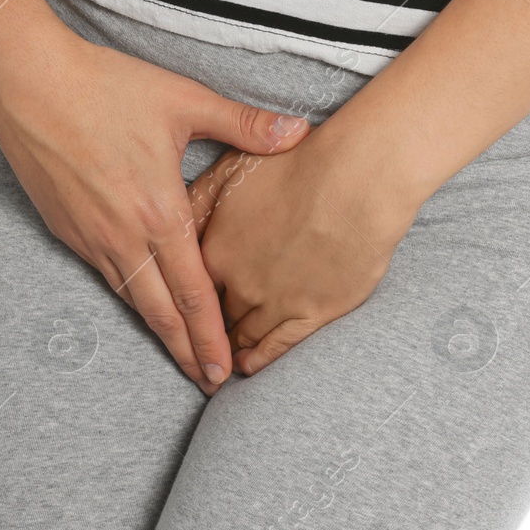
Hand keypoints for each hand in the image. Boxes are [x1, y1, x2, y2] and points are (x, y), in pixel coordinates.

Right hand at [0, 29, 308, 393]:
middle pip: (161, 311)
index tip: (227, 368)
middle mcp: (123, 235)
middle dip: (188, 351)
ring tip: (179, 356)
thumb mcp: (183, 100)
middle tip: (209, 383)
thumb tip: (299, 131)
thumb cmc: (104, 86)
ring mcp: (90, 236)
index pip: (194, 292)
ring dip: (157, 332)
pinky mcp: (66, 228)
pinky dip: (128, 298)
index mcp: (158, 211)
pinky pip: (104, 275)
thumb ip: (244, 124)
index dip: (211, 336)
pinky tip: (140, 304)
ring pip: (130, 298)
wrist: (26, 83)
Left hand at [187, 132, 419, 375]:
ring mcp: (274, 300)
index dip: (183, 297)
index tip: (178, 306)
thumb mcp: (231, 168)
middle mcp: (238, 281)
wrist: (355, 180)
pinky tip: (249, 365)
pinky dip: (260, 359)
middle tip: (195, 339)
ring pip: (242, 333)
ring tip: (220, 356)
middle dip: (203, 326)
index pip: (188, 285)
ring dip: (229, 345)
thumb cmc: (296, 163)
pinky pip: (277, 345)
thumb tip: (174, 214)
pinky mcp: (311, 312)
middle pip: (212, 313)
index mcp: (214, 248)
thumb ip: (199, 195)